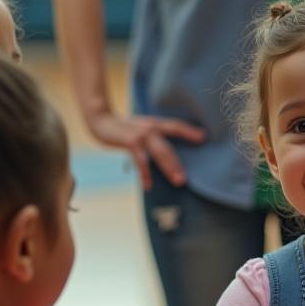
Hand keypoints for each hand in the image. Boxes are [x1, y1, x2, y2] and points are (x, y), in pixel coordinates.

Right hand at [88, 111, 206, 190]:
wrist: (100, 119)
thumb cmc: (123, 128)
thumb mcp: (140, 129)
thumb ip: (153, 137)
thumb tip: (166, 152)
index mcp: (155, 124)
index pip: (176, 126)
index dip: (189, 131)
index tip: (204, 138)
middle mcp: (150, 128)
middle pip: (168, 146)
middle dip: (179, 162)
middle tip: (187, 178)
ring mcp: (140, 135)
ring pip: (159, 152)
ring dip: (169, 167)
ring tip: (178, 181)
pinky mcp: (130, 141)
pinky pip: (141, 160)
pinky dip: (145, 174)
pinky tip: (148, 186)